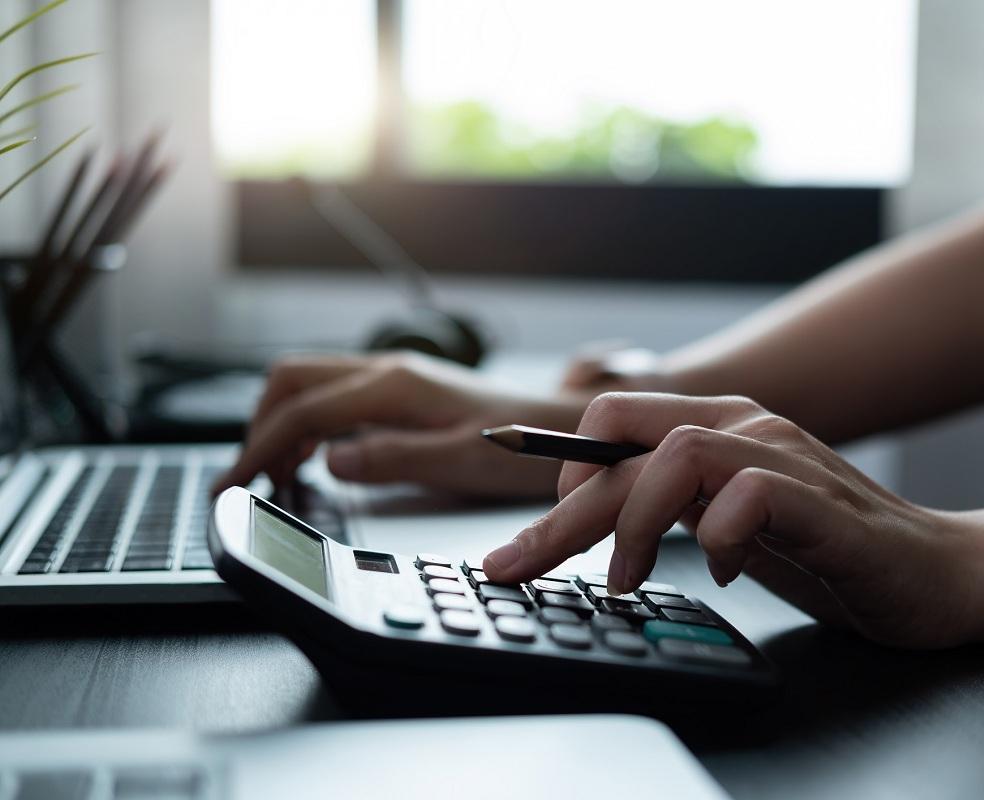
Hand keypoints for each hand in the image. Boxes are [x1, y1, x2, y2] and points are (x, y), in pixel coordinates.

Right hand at [213, 352, 588, 497]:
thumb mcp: (460, 463)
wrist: (560, 427)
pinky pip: (335, 399)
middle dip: (258, 427)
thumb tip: (330, 460)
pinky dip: (308, 427)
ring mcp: (392, 378)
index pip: (303, 411)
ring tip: (277, 477)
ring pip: (309, 386)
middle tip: (250, 480)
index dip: (259, 449)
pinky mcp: (400, 392)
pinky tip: (315, 461)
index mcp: (395, 385)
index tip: (233, 485)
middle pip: (292, 381)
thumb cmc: (520, 446)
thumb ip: (393, 459)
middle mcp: (387, 371)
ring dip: (281, 426)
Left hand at [483, 393, 983, 648]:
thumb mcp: (727, 524)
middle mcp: (747, 426)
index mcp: (719, 425)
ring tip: (626, 580)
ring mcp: (786, 457)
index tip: (535, 530)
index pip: (613, 420)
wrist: (940, 572)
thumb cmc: (829, 551)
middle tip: (521, 566)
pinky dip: (716, 537)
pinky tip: (722, 572)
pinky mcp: (822, 502)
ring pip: (675, 456)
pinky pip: (746, 497)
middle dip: (560, 510)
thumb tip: (595, 515)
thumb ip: (674, 505)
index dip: (559, 468)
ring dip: (632, 523)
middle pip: (624, 441)